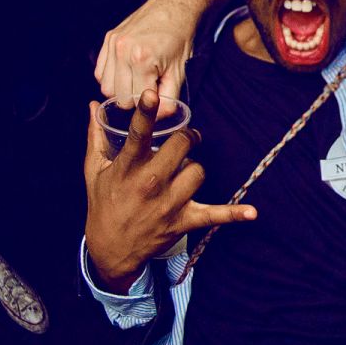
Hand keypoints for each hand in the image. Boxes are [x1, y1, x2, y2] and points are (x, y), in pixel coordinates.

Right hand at [84, 90, 254, 292]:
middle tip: (185, 139)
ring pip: (198, 170)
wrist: (110, 249)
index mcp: (127, 168)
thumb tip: (92, 106)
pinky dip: (234, 214)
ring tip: (182, 173)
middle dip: (186, 138)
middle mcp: (149, 183)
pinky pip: (214, 215)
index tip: (152, 95)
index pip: (138, 134)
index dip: (146, 113)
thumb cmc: (103, 203)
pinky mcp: (183, 220)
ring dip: (193, 168)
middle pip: (181, 145)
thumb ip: (96, 136)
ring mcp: (168, 203)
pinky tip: (252, 213)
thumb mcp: (94, 170)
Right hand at [95, 0, 206, 116]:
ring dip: (121, 90)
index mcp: (142, 60)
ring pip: (106, 87)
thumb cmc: (181, 38)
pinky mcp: (108, 38)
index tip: (158, 95)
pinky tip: (128, 72)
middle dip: (135, 98)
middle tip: (150, 86)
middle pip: (118, 97)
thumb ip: (169, 99)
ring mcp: (113, 43)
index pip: (136, 102)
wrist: (176, 7)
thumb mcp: (180, 72)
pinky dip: (112, 77)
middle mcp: (123, 51)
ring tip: (139, 80)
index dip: (149, 104)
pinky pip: (100, 72)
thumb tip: (157, 118)